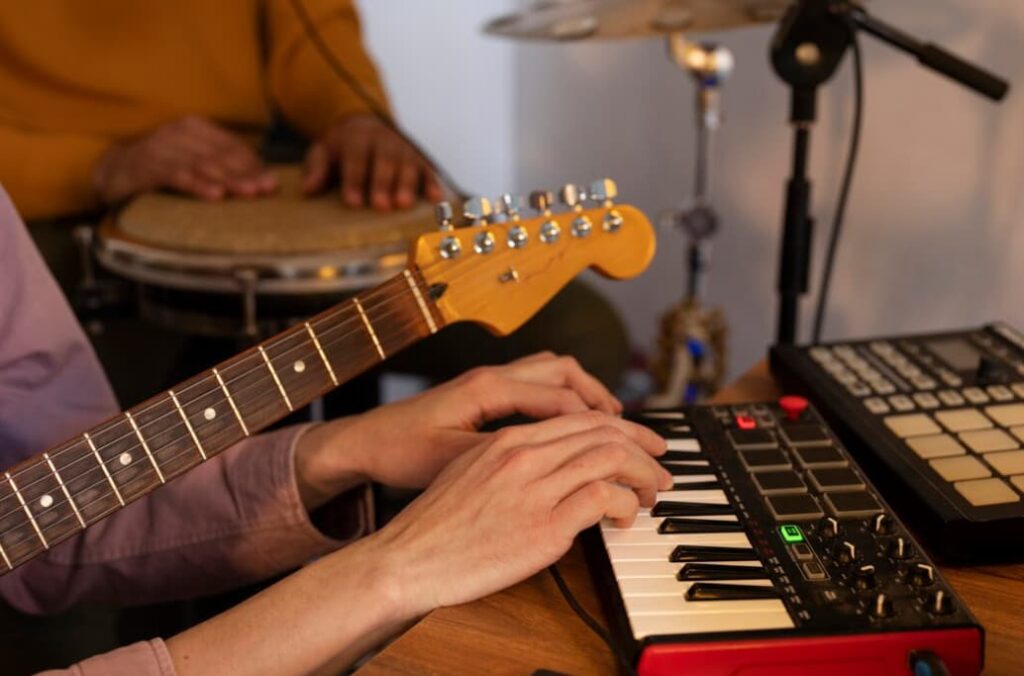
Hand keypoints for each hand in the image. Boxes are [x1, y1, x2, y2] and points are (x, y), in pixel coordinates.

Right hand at [92, 116, 277, 203]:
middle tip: (266, 189)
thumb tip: (263, 180)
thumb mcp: (193, 161)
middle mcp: (178, 133)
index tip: (272, 182)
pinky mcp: (147, 166)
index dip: (253, 164)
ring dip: (228, 179)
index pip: (231, 145)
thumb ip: (222, 166)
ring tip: (249, 192)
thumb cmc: (163, 168)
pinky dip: (197, 185)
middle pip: (220, 156)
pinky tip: (214, 195)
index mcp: (194, 128)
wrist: (115, 171)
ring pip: (202, 165)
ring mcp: (161, 148)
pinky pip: (177, 176)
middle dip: (246, 173)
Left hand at [294, 353, 622, 506]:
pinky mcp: (484, 390)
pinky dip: (563, 396)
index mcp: (488, 388)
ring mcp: (489, 379)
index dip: (597, 423)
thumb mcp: (451, 461)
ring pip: (552, 371)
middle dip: (600, 398)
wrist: (365, 440)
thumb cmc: (400, 451)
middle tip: (628, 430)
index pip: (560, 398)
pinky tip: (570, 424)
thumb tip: (549, 463)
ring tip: (609, 424)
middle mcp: (492, 375)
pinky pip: (537, 382)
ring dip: (583, 393)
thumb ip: (500, 457)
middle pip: (564, 372)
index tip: (624, 446)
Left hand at [302, 114, 443, 209]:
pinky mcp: (417, 156)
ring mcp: (402, 147)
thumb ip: (316, 168)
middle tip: (381, 205)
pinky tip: (436, 197)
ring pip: (407, 164)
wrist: (365, 124)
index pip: (355, 159)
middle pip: (384, 162)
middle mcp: (382, 140)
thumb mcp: (323, 151)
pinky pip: (427, 168)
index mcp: (357, 137)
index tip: (353, 202)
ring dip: (407, 184)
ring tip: (404, 204)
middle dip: (382, 184)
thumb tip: (308, 189)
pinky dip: (432, 182)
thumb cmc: (342, 147)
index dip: (354, 181)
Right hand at [368, 412, 670, 616]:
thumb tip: (550, 468)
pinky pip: (605, 499)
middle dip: (644, 447)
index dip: (622, 428)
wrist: (408, 557)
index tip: (641, 442)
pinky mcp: (543, 527)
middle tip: (661, 467)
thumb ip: (512, 462)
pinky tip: (624, 518)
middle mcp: (524, 455)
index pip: (582, 419)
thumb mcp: (471, 473)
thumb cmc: (436, 525)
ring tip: (650, 494)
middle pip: (604, 431)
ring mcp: (534, 488)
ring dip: (643, 475)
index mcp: (509, 440)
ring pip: (612, 458)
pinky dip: (626, 504)